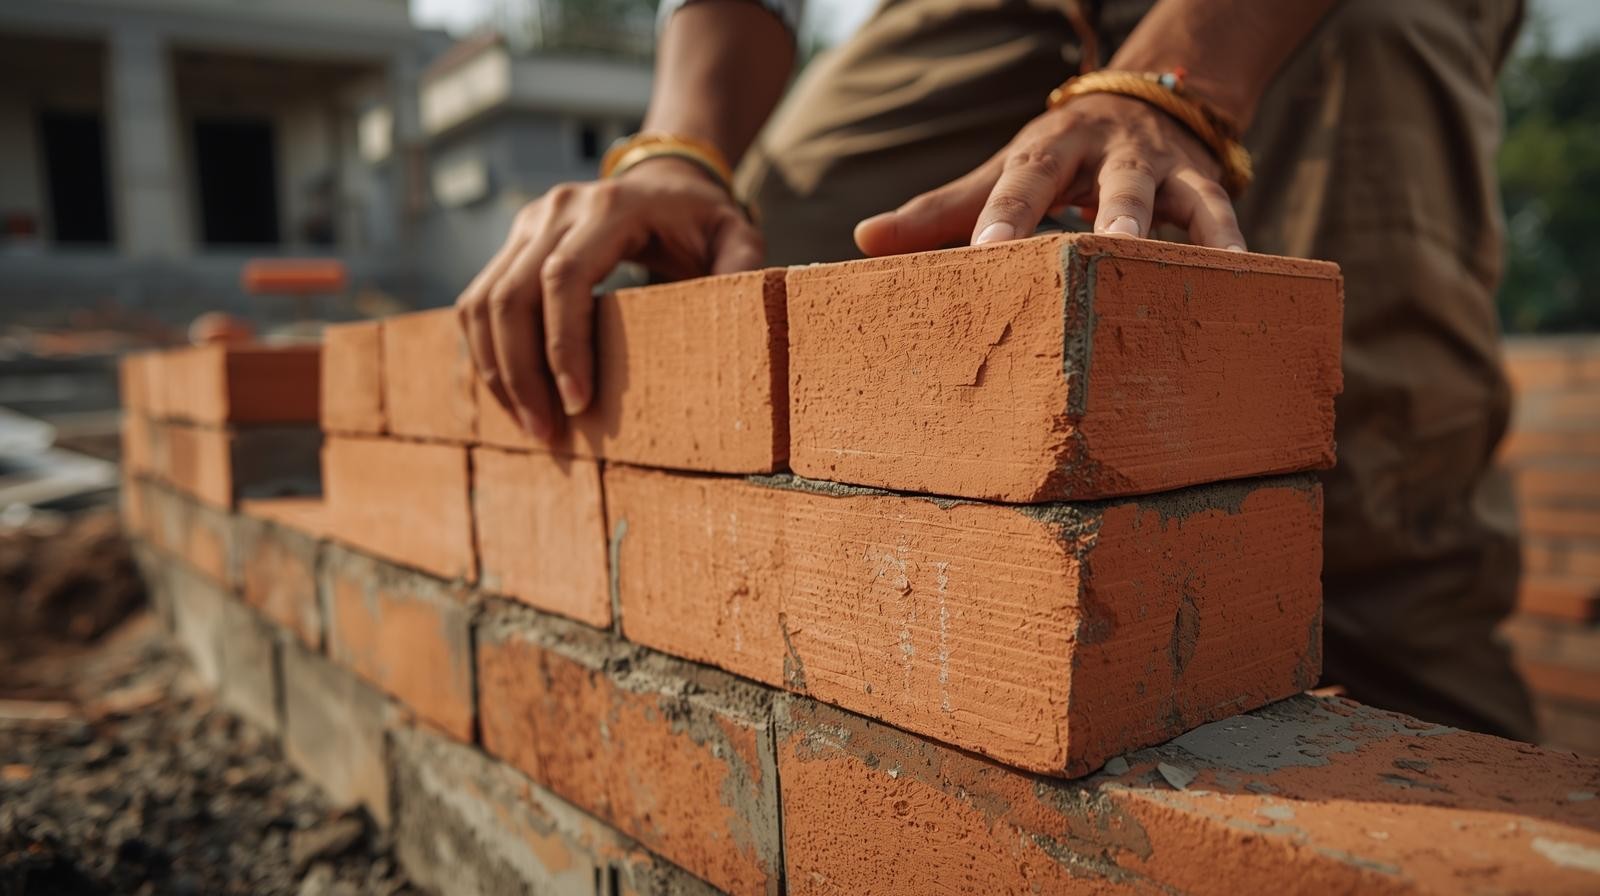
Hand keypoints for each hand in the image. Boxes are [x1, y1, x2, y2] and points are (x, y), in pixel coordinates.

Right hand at [455, 158, 761, 439]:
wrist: (663, 182)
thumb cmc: (701, 220)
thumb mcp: (735, 234)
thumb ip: (742, 264)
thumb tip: (743, 308)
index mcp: (609, 207)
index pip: (563, 278)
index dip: (563, 345)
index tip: (578, 404)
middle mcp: (557, 209)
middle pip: (511, 296)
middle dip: (523, 373)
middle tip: (547, 433)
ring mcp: (527, 223)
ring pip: (482, 303)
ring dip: (497, 371)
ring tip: (530, 425)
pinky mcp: (511, 244)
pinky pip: (478, 303)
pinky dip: (488, 354)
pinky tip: (513, 395)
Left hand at [853, 92, 1245, 255]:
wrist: (1142, 105)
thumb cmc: (1055, 160)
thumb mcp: (1002, 173)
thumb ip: (939, 212)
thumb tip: (863, 239)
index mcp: (1047, 149)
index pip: (1022, 179)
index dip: (1005, 214)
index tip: (985, 252)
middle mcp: (1106, 153)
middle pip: (1104, 182)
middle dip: (1098, 214)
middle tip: (1089, 252)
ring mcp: (1158, 168)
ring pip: (1167, 196)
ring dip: (1167, 230)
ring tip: (1162, 271)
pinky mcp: (1202, 184)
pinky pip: (1219, 213)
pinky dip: (1227, 244)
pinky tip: (1238, 277)